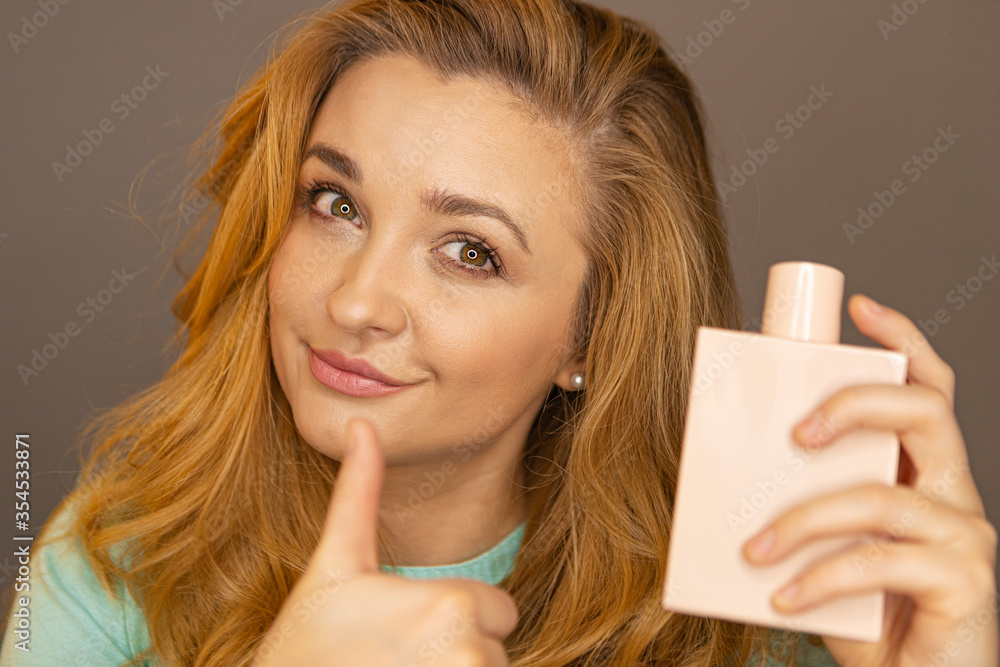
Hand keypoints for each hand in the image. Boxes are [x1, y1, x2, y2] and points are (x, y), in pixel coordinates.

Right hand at [251, 418, 518, 666]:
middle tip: (399, 660)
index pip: (498, 610)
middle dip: (458, 654)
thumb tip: (361, 427)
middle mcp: (468, 652)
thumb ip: (358, 495)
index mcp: (450, 603)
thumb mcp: (334, 567)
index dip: (458, 618)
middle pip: (495, 647)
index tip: (407, 630)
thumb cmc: (304, 646)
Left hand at [740, 293, 998, 666]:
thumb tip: (728, 474)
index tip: (860, 307)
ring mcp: (966, 537)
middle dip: (854, 403)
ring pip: (881, 496)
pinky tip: (784, 596)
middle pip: (924, 412)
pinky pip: (881, 561)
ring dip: (803, 519)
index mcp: (921, 475)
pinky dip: (821, 576)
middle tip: (796, 434)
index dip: (903, 343)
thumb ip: (799, 508)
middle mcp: (954, 494)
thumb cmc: (863, 619)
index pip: (927, 390)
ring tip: (754, 549)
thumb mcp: (823, 552)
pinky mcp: (966, 582)